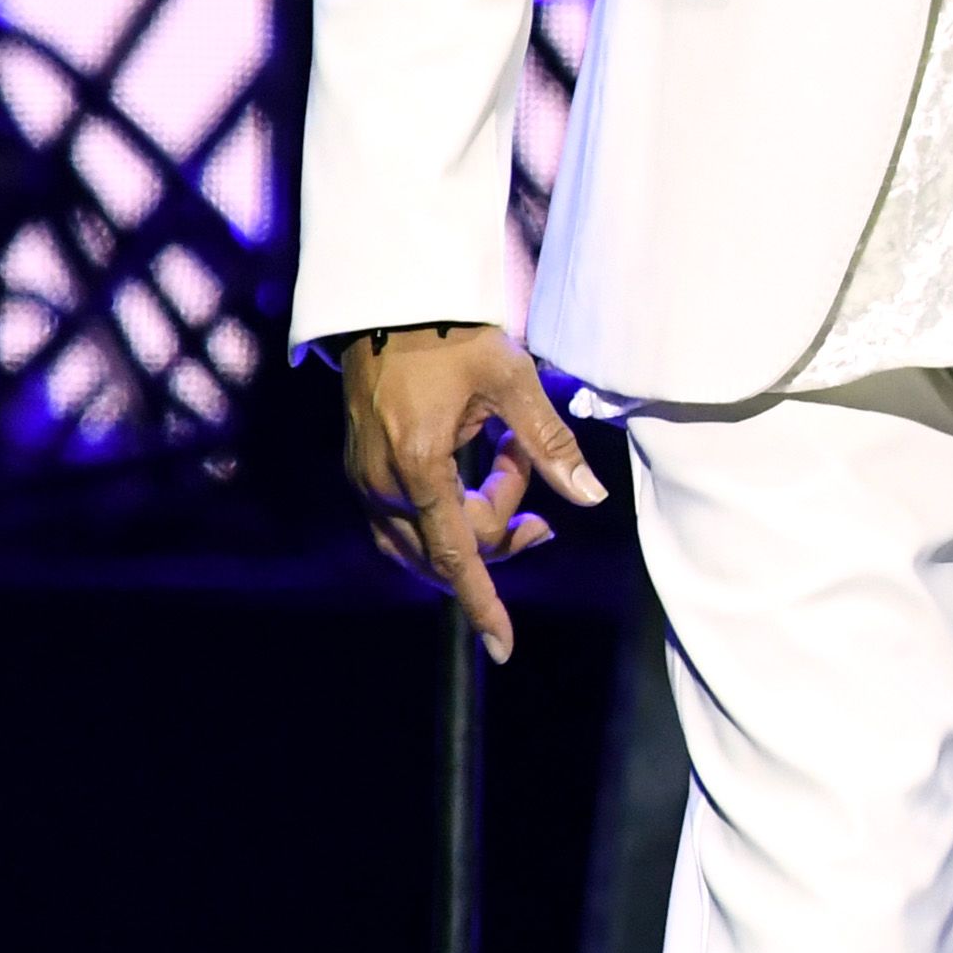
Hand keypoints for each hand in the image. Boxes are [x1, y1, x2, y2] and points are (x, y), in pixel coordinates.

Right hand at [337, 323, 605, 661]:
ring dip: (476, 518)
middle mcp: (382, 484)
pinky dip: (447, 512)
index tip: (503, 645)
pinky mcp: (362, 474)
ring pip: (426, 539)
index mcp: (419, 465)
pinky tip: (477, 471)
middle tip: (526, 467)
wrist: (388, 307)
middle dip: (501, 528)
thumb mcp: (513, 381)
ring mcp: (365, 482)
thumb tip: (591, 499)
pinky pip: (405, 521)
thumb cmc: (453, 337)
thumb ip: (549, 445)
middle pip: (448, 549)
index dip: (484, 601)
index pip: (457, 553)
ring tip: (509, 461)